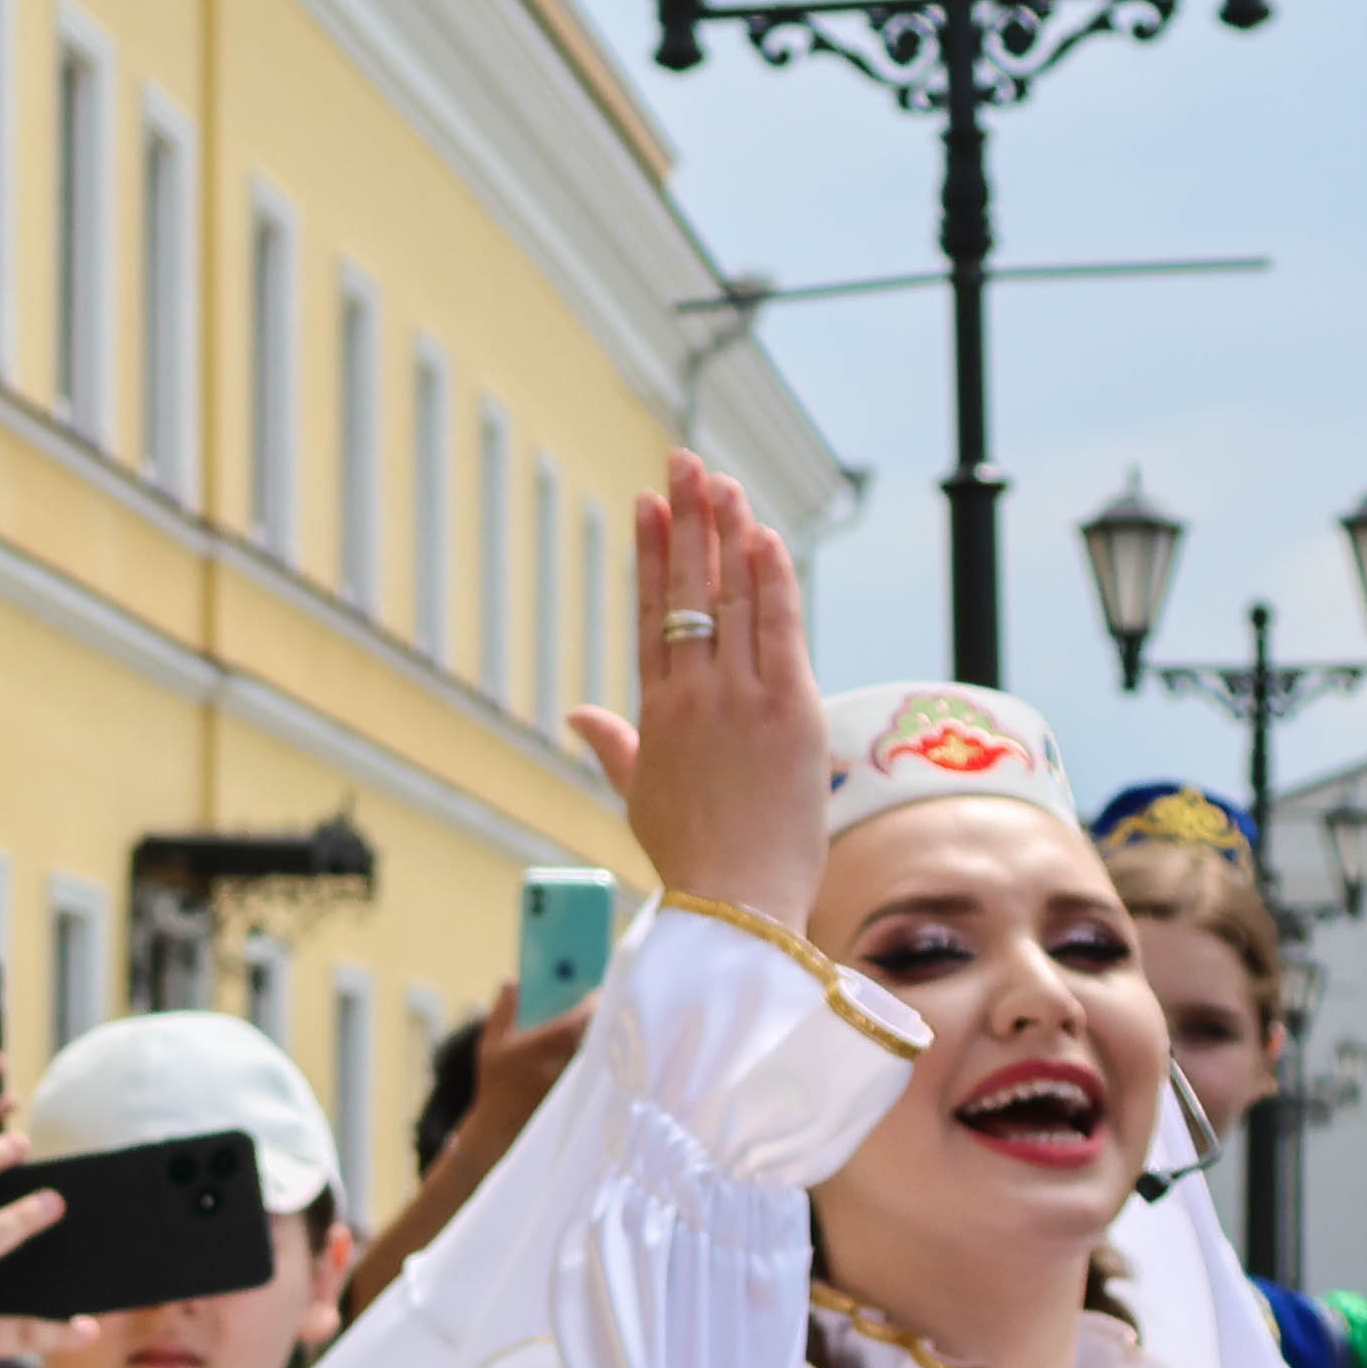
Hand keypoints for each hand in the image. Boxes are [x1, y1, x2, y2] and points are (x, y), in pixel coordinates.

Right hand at [442, 984, 592, 1168]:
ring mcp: (577, 1081)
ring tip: (611, 1021)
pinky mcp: (583, 1096)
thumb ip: (503, 1010)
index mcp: (544, 1045)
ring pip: (601, 1051)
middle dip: (604, 1015)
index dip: (594, 1001)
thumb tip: (512, 980)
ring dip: (605, 1036)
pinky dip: (602, 1057)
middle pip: (598, 1032)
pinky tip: (604, 1049)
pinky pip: (599, 1070)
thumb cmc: (496, 1083)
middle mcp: (566, 1063)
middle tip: (610, 1000)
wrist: (501, 1128)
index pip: (581, 1017)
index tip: (598, 989)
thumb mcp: (491, 1044)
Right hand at [562, 457, 823, 934]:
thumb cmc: (692, 860)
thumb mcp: (640, 797)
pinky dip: (772, 579)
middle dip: (688, 520)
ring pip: (734, 596)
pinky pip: (780, 627)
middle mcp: (693, 695)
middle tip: (685, 462)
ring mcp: (739, 698)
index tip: (650, 504)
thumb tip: (578, 713)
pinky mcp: (788, 709)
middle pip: (689, 590)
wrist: (734, 905)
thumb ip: (613, 745)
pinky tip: (763, 534)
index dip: (652, 554)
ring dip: (730, 532)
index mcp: (655, 714)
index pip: (652, 615)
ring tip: (725, 480)